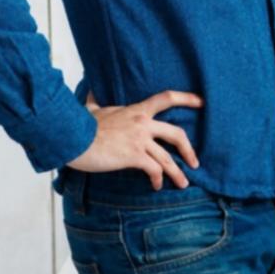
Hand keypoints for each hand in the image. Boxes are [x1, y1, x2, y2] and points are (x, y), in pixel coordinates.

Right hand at [70, 89, 202, 189]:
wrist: (72, 138)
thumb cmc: (80, 125)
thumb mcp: (92, 108)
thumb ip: (97, 100)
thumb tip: (90, 88)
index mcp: (137, 110)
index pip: (167, 98)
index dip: (187, 98)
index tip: (202, 102)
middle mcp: (143, 123)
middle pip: (177, 134)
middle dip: (189, 149)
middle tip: (195, 162)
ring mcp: (139, 140)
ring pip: (167, 158)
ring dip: (177, 173)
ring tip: (183, 184)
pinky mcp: (133, 156)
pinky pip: (154, 169)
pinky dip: (158, 179)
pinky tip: (157, 185)